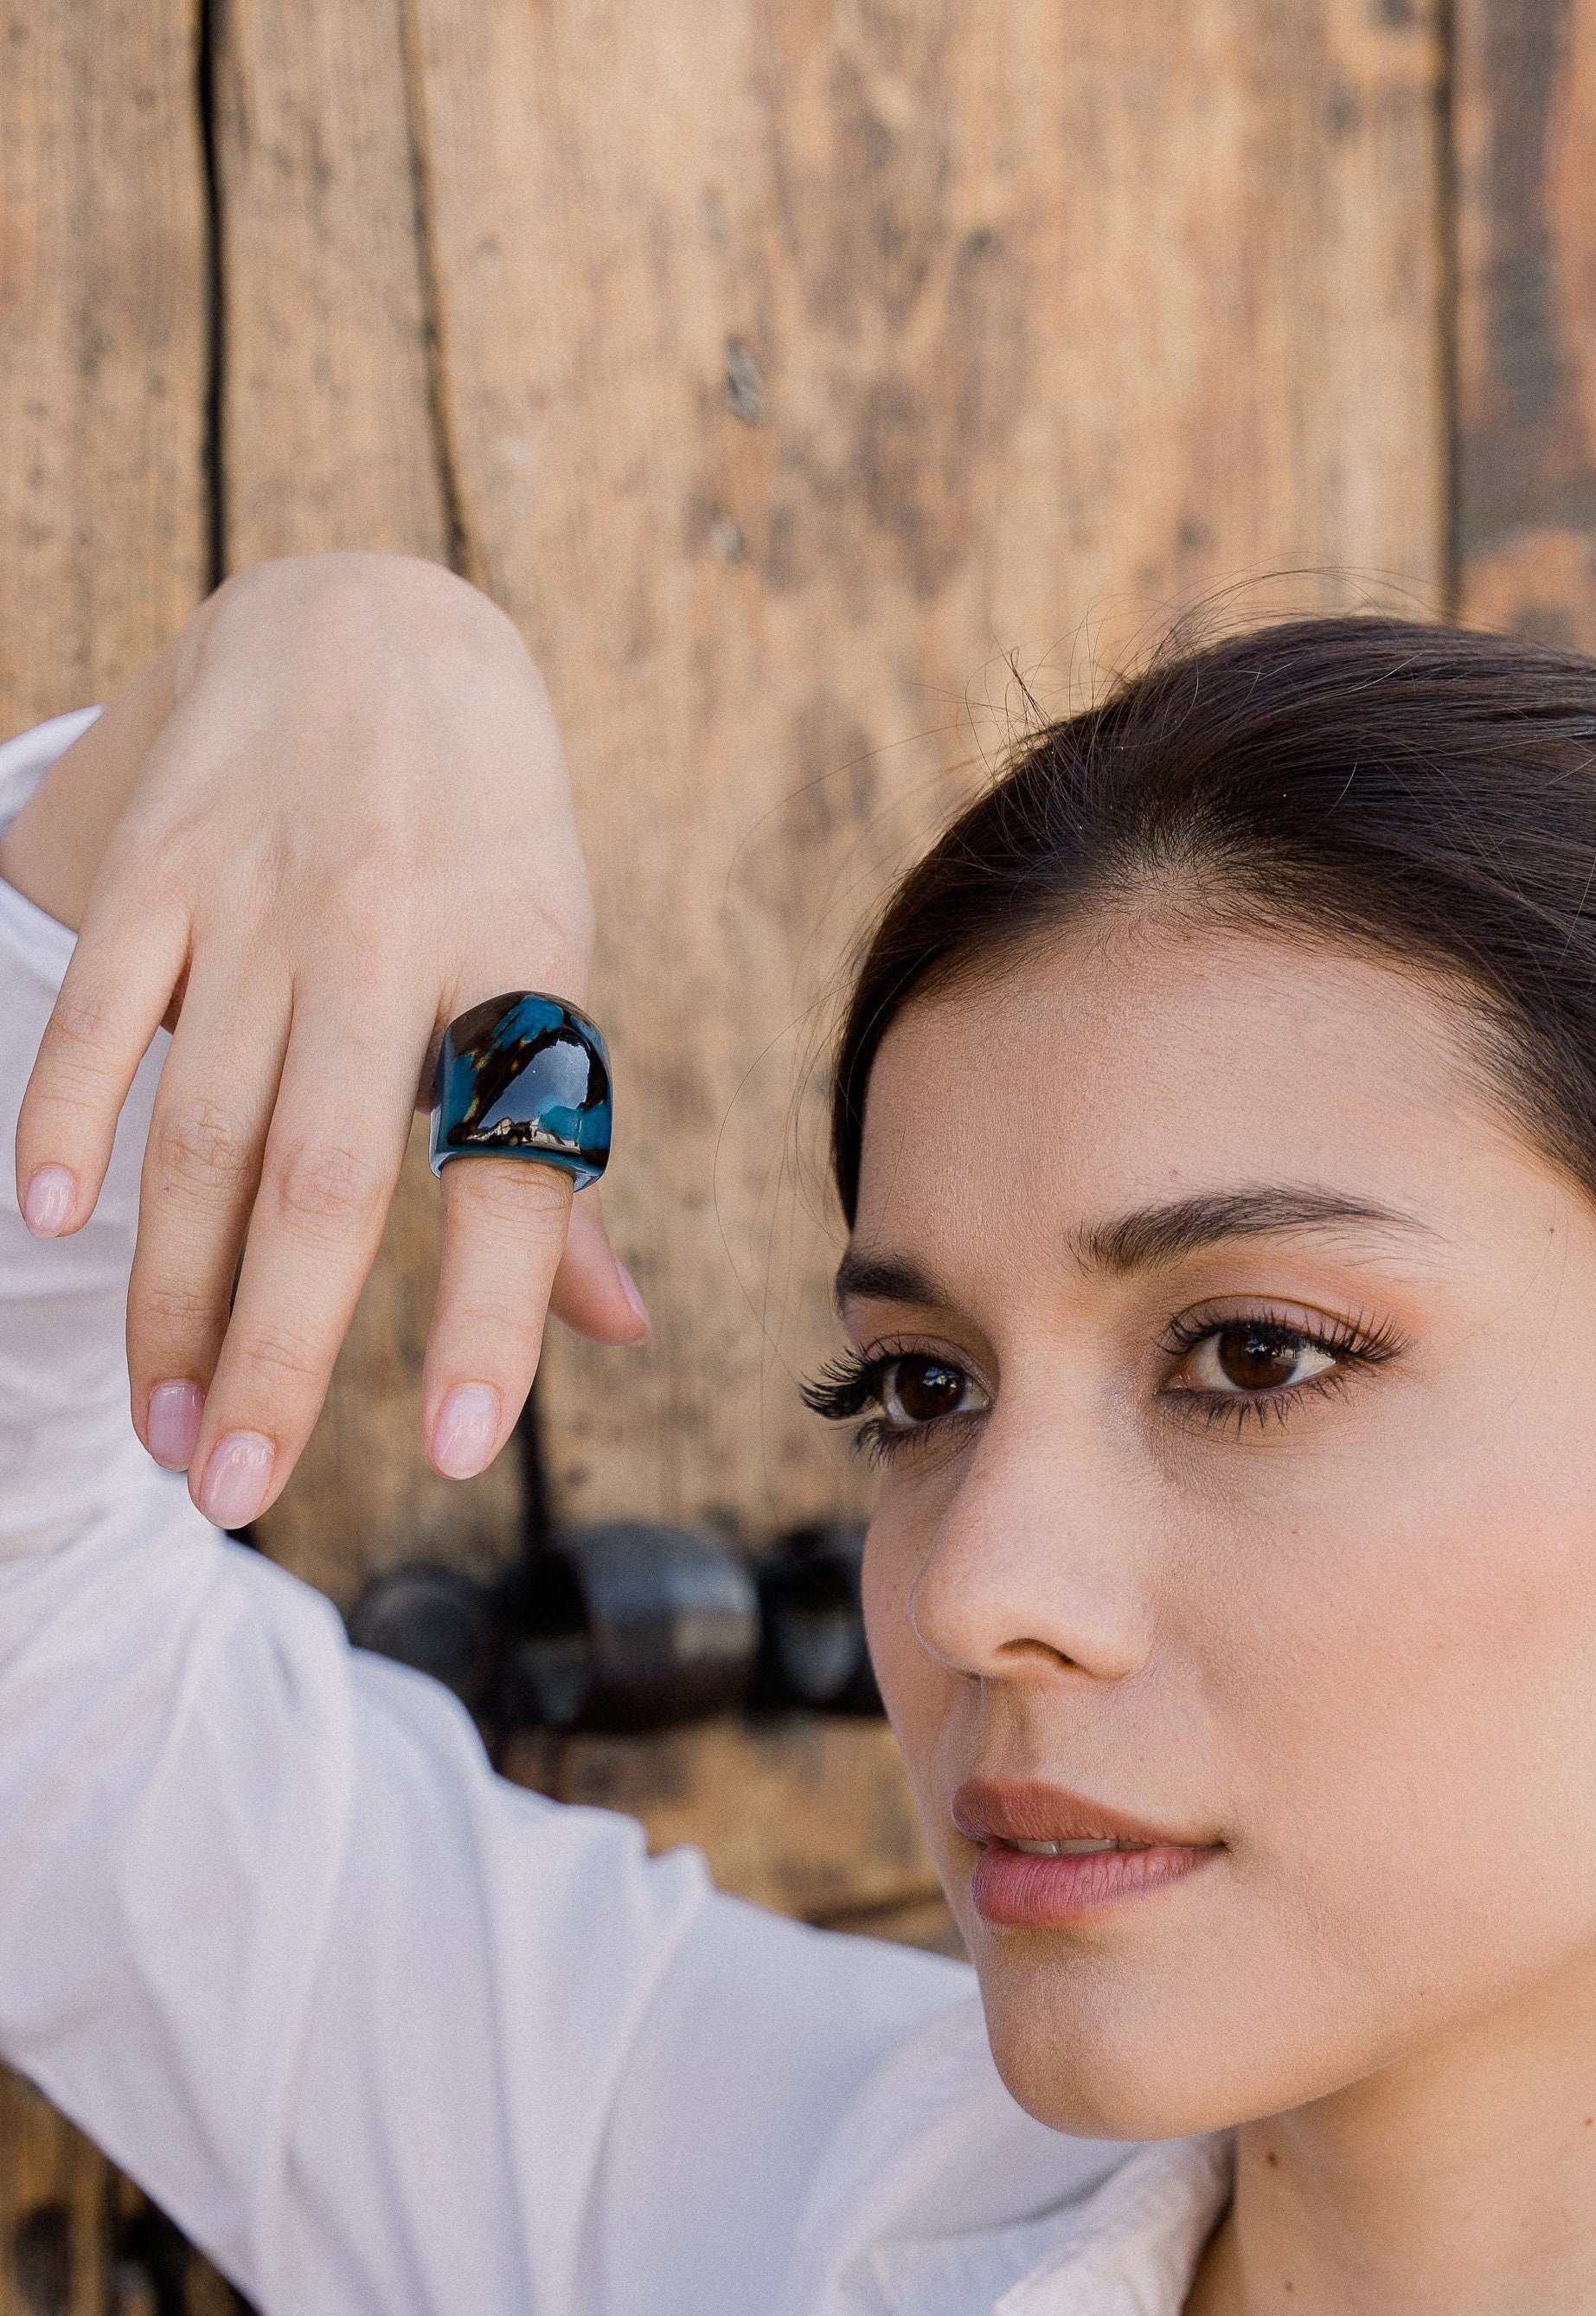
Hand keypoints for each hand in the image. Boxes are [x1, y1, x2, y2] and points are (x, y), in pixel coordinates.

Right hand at [3, 553, 646, 1531]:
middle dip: (277, 1354)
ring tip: (167, 1427)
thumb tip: (619, 1329)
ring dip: (173, 1293)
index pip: (516, 1172)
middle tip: (235, 1492)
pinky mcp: (163, 864)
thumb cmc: (486, 841)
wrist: (374, 622)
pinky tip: (49, 1222)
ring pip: (206, 1132)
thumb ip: (563, 1151)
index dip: (489, 1317)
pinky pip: (106, 1008)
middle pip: (325, 1183)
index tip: (456, 1453)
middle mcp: (397, 941)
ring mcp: (267, 900)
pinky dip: (67, 1114)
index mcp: (527, 971)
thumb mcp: (556, 967)